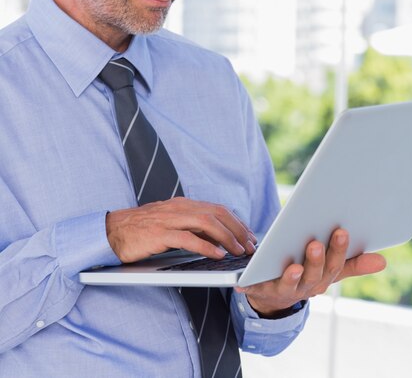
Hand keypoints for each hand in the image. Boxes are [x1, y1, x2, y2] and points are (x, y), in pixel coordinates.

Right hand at [106, 197, 256, 261]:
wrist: (111, 231)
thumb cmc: (142, 231)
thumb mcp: (170, 224)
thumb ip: (190, 227)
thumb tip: (216, 239)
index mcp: (183, 204)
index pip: (217, 209)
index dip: (236, 222)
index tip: (250, 235)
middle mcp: (178, 208)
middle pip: (216, 213)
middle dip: (237, 229)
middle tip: (250, 245)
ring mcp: (169, 219)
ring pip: (206, 223)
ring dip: (227, 237)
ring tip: (238, 251)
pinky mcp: (159, 233)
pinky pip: (188, 238)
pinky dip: (206, 246)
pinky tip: (217, 255)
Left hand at [235, 228, 385, 317]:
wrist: (272, 294)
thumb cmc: (305, 273)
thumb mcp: (329, 268)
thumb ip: (352, 263)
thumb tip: (382, 261)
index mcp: (323, 279)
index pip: (334, 265)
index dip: (338, 250)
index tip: (341, 230)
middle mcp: (305, 288)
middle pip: (314, 276)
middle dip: (316, 260)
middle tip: (316, 243)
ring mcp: (283, 290)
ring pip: (289, 285)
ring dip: (292, 276)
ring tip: (294, 265)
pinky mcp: (260, 289)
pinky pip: (257, 287)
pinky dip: (253, 282)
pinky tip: (249, 277)